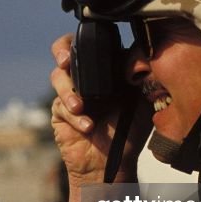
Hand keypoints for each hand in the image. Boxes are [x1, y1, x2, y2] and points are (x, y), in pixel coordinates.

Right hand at [49, 33, 148, 187]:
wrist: (114, 163)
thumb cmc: (130, 130)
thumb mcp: (142, 99)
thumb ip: (141, 76)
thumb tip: (140, 53)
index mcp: (105, 68)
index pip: (91, 44)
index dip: (82, 39)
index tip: (86, 42)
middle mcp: (85, 77)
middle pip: (64, 52)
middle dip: (61, 52)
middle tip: (64, 61)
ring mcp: (70, 93)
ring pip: (58, 78)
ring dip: (68, 92)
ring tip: (80, 107)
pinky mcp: (60, 112)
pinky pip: (60, 106)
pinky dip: (74, 117)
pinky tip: (87, 127)